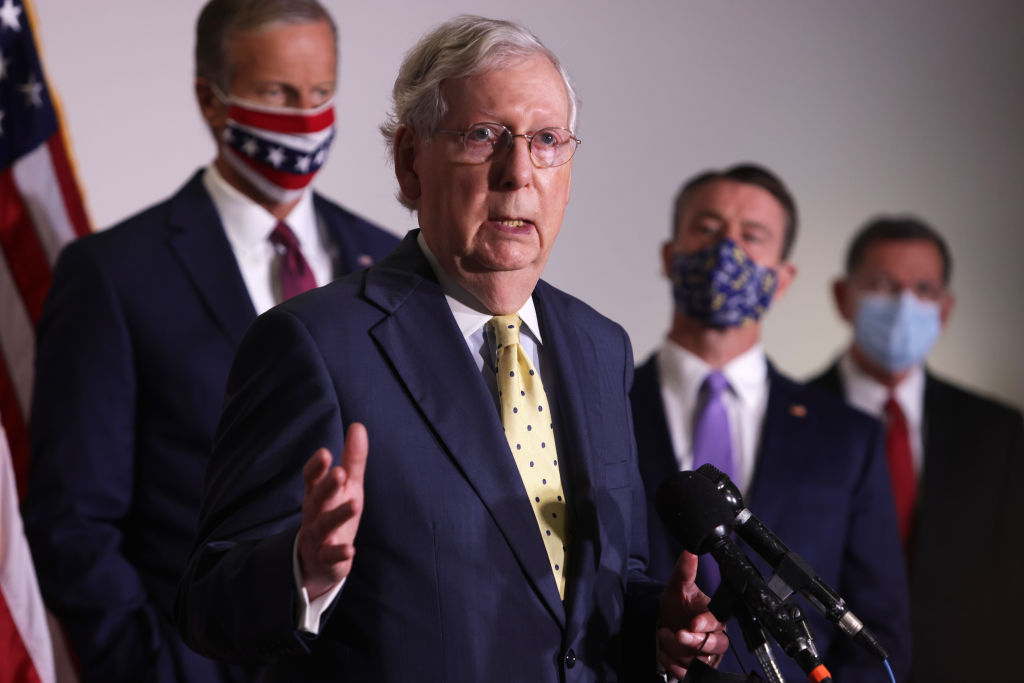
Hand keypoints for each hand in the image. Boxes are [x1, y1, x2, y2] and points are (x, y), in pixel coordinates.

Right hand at [296, 422, 367, 599]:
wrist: (319, 560)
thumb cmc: (334, 512)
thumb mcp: (347, 486)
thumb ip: (352, 459)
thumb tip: (357, 425)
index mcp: (317, 494)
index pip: (312, 478)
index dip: (317, 466)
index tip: (325, 452)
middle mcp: (314, 513)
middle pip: (317, 498)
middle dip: (326, 486)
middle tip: (339, 473)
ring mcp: (318, 536)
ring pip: (324, 525)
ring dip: (338, 515)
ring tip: (355, 505)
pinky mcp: (326, 558)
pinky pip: (330, 556)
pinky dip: (339, 554)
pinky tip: (351, 550)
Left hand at [657, 551, 728, 678]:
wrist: (664, 624)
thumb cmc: (676, 606)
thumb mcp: (677, 586)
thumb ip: (685, 570)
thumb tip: (690, 551)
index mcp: (715, 616)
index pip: (719, 622)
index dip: (707, 624)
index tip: (692, 622)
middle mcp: (715, 637)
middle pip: (717, 646)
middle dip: (695, 642)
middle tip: (677, 633)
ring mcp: (708, 656)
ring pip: (702, 661)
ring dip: (679, 651)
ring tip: (664, 636)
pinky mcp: (697, 670)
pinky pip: (690, 674)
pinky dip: (674, 666)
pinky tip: (664, 654)